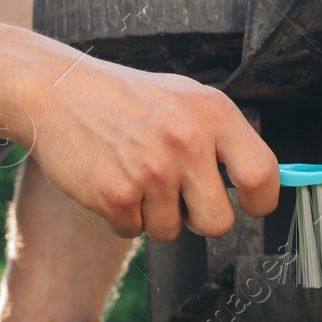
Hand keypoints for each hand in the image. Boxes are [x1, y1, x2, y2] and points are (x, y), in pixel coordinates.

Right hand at [26, 56, 278, 240]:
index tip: (249, 204)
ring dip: (153, 214)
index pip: (262, 175)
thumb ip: (222, 137)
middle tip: (178, 195)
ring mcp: (151, 170)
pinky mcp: (115, 194)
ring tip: (134, 173)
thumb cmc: (126, 100)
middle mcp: (187, 141)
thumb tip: (264, 183)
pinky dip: (121, 214)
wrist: (56, 90)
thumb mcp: (184, 98)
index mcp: (212, 112)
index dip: (259, 201)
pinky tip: (111, 178)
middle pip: (218, 223)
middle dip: (199, 219)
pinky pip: (133, 232)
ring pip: (171, 231)